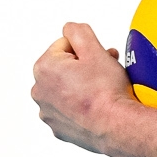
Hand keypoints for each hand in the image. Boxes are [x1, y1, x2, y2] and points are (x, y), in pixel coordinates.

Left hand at [31, 22, 136, 155]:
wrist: (117, 126)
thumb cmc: (106, 92)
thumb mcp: (94, 49)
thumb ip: (78, 30)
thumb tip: (70, 28)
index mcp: (44, 68)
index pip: (65, 45)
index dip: (86, 49)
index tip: (99, 58)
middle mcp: (40, 91)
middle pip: (64, 67)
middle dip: (84, 66)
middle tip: (104, 72)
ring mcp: (48, 112)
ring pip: (67, 88)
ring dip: (82, 85)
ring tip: (102, 90)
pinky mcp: (59, 128)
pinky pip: (69, 109)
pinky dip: (81, 105)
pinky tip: (97, 106)